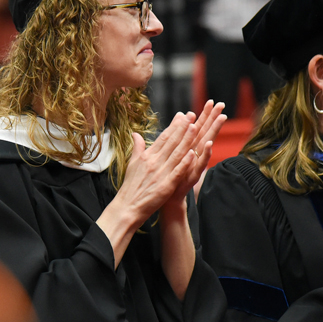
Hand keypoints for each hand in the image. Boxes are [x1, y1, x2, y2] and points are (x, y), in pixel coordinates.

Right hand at [115, 112, 200, 226]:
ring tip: (195, 127)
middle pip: (171, 142)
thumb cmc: (130, 186)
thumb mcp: (132, 163)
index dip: (174, 126)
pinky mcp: (166, 185)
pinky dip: (185, 162)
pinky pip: (177, 172)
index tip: (182, 115)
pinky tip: (193, 153)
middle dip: (182, 128)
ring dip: (186, 140)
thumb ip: (137, 148)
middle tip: (192, 115)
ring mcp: (160, 173)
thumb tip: (135, 134)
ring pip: (176, 154)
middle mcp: (154, 162)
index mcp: (147, 156)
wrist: (128, 206)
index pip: (163, 137)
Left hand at [171, 100, 226, 204]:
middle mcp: (194, 154)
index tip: (210, 101)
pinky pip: (201, 163)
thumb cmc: (168, 175)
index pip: (197, 127)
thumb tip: (179, 116)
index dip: (203, 115)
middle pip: (204, 132)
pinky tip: (209, 144)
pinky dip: (205, 154)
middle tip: (221, 104)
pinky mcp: (193, 175)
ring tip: (220, 119)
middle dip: (213, 118)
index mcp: (188, 147)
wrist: (167, 198)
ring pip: (206, 144)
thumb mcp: (169, 152)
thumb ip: (173, 136)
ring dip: (213, 131)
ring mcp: (195, 164)